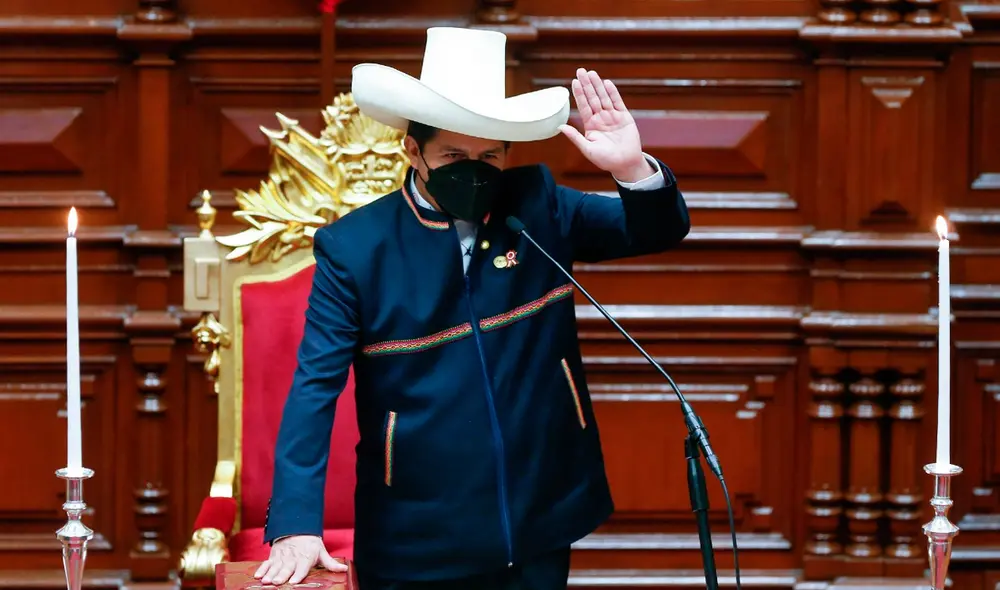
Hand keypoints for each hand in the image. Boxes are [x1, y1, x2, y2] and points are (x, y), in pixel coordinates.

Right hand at [254, 535, 346, 584]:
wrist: (297, 528)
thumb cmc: (311, 544)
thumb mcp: (322, 552)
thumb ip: (331, 563)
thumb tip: (344, 569)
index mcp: (306, 558)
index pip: (302, 567)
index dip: (299, 574)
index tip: (295, 581)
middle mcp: (293, 558)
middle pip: (286, 568)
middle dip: (281, 575)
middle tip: (277, 582)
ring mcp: (282, 557)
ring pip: (275, 567)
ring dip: (270, 574)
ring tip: (266, 581)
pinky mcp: (273, 556)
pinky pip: (266, 563)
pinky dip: (261, 569)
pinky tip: (258, 576)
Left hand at [560, 68, 652, 182]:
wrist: (626, 164)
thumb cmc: (606, 160)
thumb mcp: (588, 149)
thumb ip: (575, 137)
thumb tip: (560, 127)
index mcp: (590, 126)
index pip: (583, 106)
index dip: (579, 94)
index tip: (574, 82)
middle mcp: (600, 118)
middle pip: (592, 98)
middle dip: (587, 84)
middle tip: (581, 71)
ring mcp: (612, 116)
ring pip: (604, 97)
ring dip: (598, 85)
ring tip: (592, 73)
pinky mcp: (624, 117)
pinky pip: (617, 102)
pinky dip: (613, 93)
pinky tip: (607, 83)